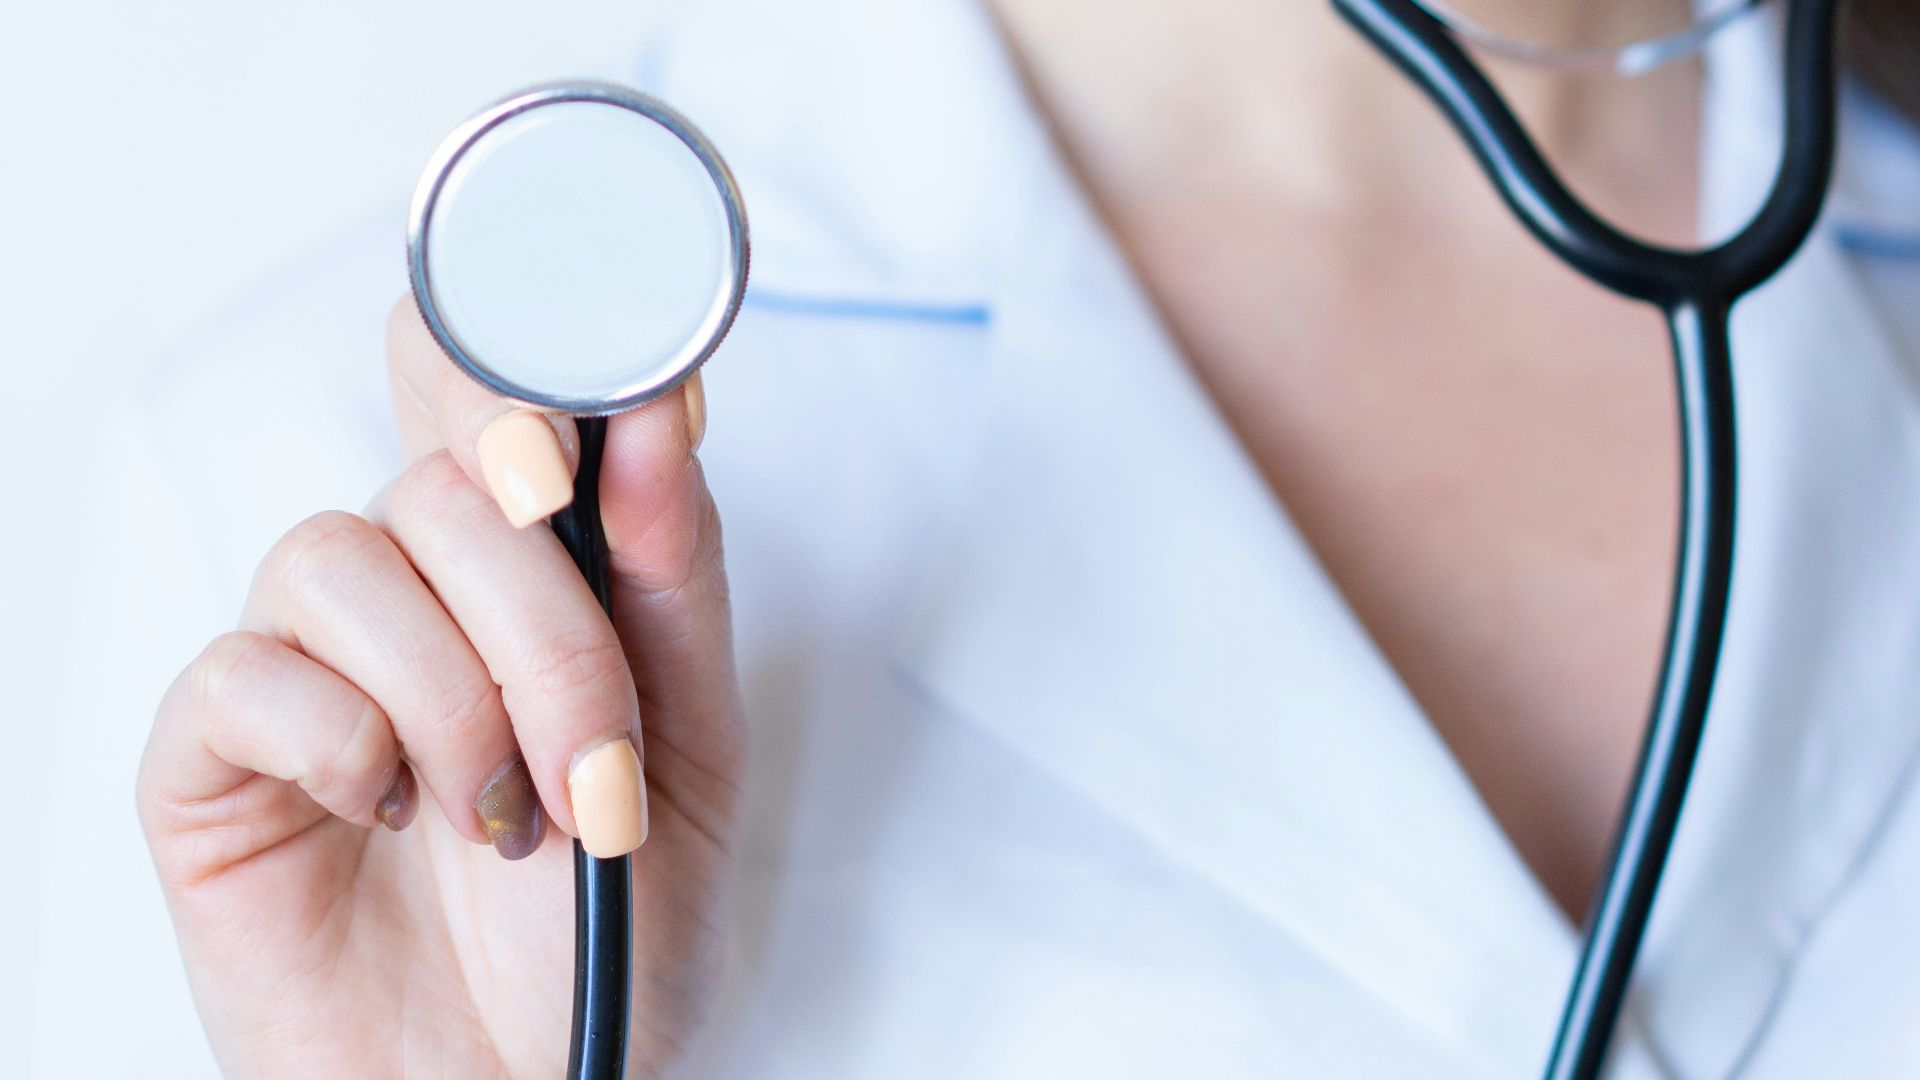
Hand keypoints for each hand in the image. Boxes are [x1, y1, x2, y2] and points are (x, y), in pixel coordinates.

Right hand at [137, 299, 741, 1078]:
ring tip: (506, 821)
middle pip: (443, 477)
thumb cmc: (609, 929)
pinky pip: (243, 673)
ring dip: (453, 696)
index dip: (516, 356)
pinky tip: (390, 815)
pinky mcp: (212, 761)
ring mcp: (306, 670)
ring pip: (338, 556)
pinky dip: (343, 741)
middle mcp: (414, 597)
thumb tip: (658, 407)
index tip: (583, 423)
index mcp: (529, 574)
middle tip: (595, 759)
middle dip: (545, 623)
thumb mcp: (691, 750)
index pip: (486, 388)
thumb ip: (674, 578)